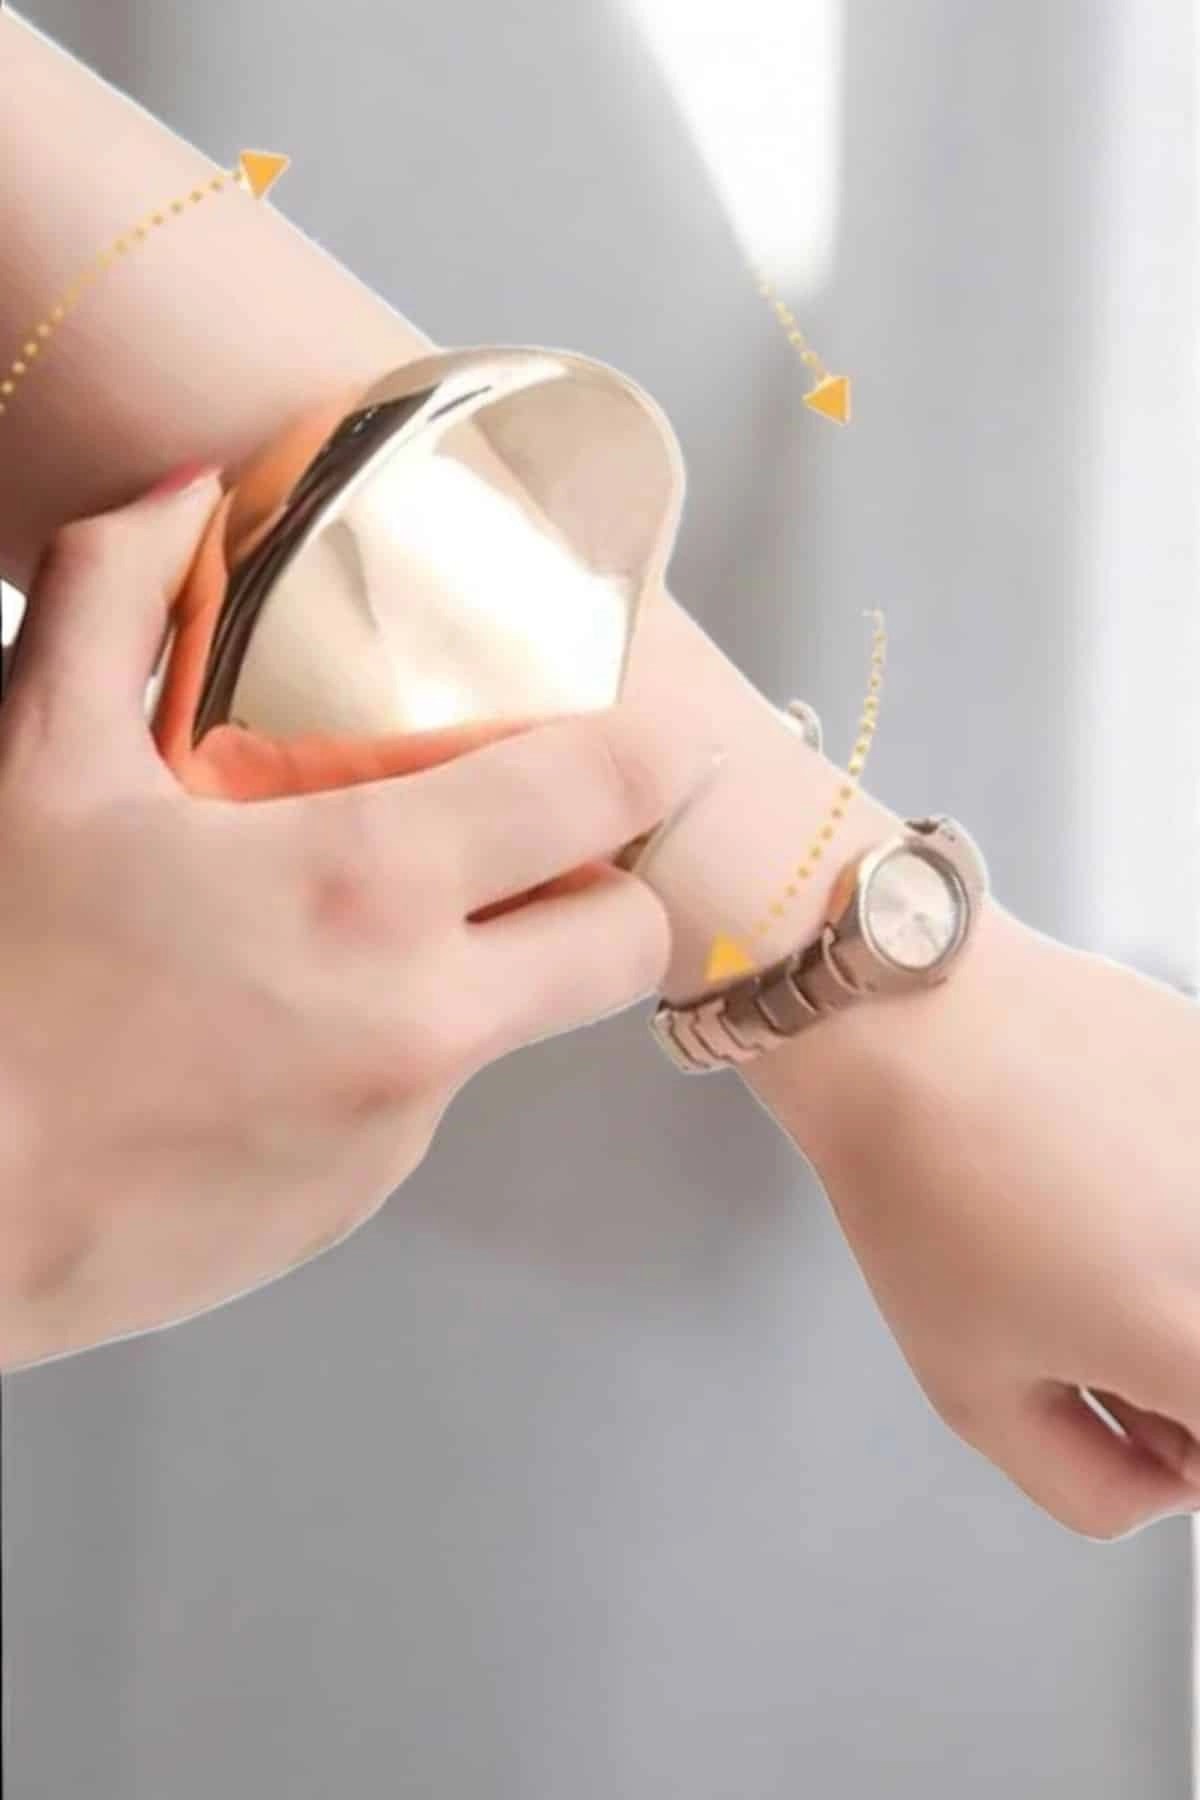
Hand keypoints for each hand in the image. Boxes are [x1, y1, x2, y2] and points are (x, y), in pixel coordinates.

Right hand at [0, 471, 699, 1367]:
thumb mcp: (33, 760)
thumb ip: (110, 594)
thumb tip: (184, 492)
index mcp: (365, 884)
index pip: (605, 795)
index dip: (645, 752)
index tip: (634, 736)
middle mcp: (421, 1016)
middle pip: (628, 938)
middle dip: (602, 881)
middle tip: (522, 844)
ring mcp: (401, 1124)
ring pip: (522, 1021)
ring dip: (484, 966)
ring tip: (340, 933)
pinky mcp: (360, 1198)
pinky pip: (424, 1103)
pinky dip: (387, 1054)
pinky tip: (269, 1030)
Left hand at [763, 901, 1199, 1537]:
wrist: (906, 1022)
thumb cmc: (923, 1192)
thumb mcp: (973, 1393)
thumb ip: (1089, 1485)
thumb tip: (1161, 1486)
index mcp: (1197, 1346)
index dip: (1175, 1444)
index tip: (1129, 1411)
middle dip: (1176, 1365)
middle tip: (1086, 1313)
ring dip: (1174, 1269)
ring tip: (1087, 1221)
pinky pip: (1198, 1167)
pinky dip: (1172, 1177)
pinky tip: (1100, 1147)